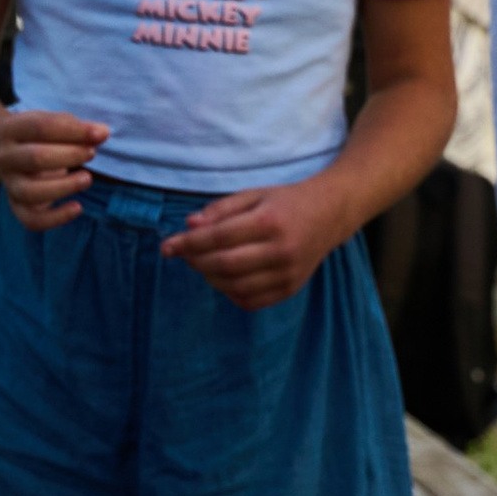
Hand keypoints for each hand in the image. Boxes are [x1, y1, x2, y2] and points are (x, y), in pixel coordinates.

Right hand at [0, 105, 108, 234]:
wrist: (14, 155)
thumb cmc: (42, 137)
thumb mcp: (56, 125)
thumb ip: (79, 129)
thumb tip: (102, 133)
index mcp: (11, 130)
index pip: (41, 127)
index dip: (74, 131)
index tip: (101, 134)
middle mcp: (6, 158)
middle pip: (35, 158)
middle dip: (70, 156)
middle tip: (91, 153)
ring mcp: (10, 184)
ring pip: (30, 192)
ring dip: (64, 186)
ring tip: (87, 179)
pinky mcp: (17, 207)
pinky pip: (32, 220)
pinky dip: (56, 218)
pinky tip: (78, 208)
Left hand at [162, 175, 344, 311]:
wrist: (330, 215)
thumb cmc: (284, 202)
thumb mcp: (253, 195)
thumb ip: (220, 210)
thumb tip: (189, 226)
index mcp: (270, 221)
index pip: (218, 237)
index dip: (188, 244)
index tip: (166, 247)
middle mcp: (281, 250)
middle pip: (225, 265)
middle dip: (196, 262)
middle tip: (184, 254)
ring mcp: (288, 274)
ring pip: (235, 287)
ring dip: (210, 278)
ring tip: (203, 263)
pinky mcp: (290, 289)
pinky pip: (251, 301)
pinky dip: (229, 293)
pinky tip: (224, 277)